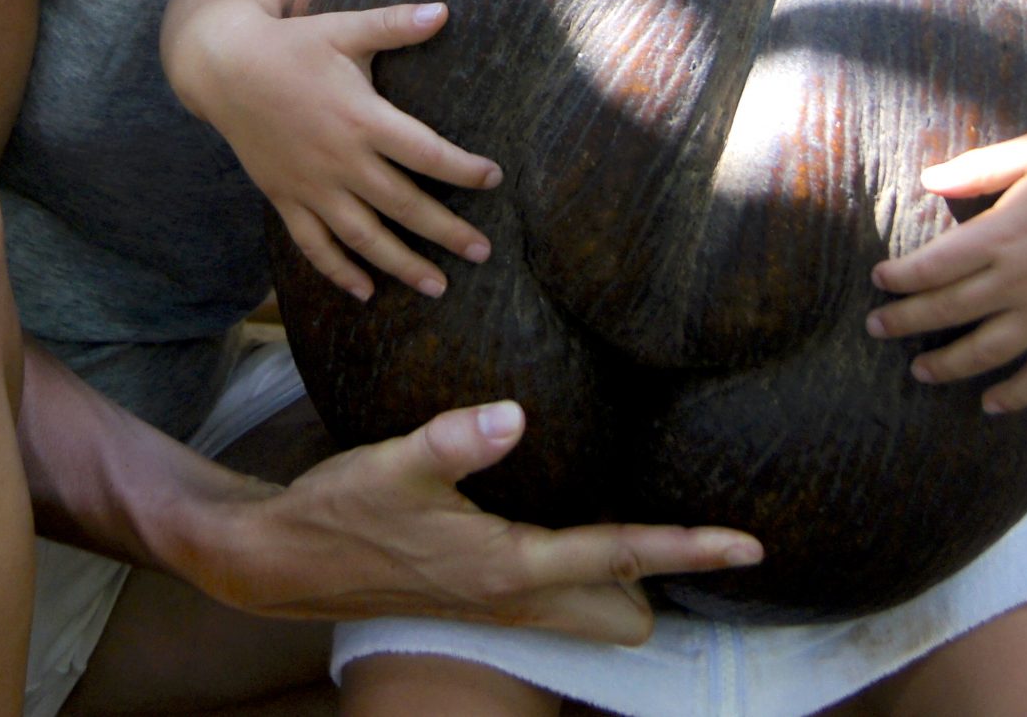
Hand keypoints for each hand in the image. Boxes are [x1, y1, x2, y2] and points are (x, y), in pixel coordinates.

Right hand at [188, 0, 500, 299]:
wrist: (223, 67)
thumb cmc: (292, 44)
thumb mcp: (344, 28)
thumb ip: (395, 24)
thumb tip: (446, 10)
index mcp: (360, 118)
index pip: (424, 152)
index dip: (463, 169)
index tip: (495, 179)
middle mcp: (339, 160)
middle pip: (402, 205)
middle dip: (446, 232)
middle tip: (483, 253)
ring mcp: (310, 185)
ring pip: (362, 236)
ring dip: (401, 265)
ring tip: (438, 288)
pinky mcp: (285, 198)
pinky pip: (314, 244)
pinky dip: (339, 271)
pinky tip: (366, 292)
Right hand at [210, 400, 763, 642]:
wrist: (279, 562)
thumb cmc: (338, 510)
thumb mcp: (391, 465)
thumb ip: (454, 440)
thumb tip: (513, 413)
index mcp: (506, 565)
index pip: (617, 558)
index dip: (686, 549)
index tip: (747, 545)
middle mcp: (511, 596)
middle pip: (621, 610)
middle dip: (665, 583)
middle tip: (712, 539)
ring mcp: (494, 605)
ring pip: (590, 614)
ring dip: (626, 586)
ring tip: (666, 537)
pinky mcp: (476, 597)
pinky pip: (558, 602)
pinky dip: (587, 579)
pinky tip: (583, 534)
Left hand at [866, 130, 1026, 412]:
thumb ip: (979, 168)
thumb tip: (927, 180)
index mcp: (1007, 234)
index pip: (935, 265)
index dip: (901, 277)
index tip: (878, 280)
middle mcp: (1024, 280)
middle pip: (950, 310)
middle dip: (906, 322)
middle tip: (876, 328)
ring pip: (988, 351)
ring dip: (948, 365)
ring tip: (919, 372)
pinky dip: (1017, 396)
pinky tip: (990, 405)